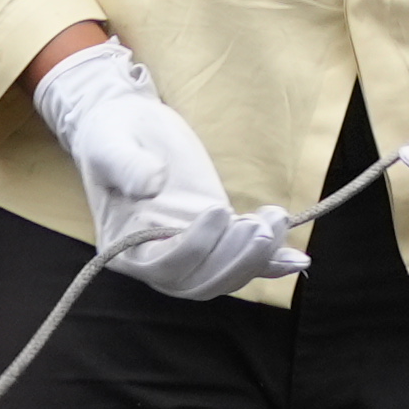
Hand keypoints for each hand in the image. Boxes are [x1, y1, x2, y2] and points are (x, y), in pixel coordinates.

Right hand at [37, 40, 301, 298]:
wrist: (128, 125)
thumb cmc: (111, 134)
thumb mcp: (110, 142)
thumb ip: (127, 165)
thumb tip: (152, 182)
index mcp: (125, 246)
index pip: (163, 267)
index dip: (194, 247)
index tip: (217, 210)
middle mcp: (156, 260)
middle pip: (200, 282)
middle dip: (234, 259)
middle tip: (259, 226)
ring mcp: (188, 252)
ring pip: (224, 277)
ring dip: (256, 256)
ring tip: (276, 221)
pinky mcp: (214, 237)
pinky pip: (243, 262)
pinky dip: (271, 264)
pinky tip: (298, 260)